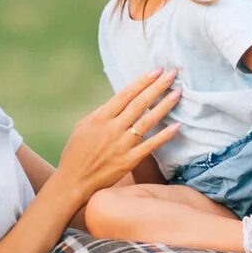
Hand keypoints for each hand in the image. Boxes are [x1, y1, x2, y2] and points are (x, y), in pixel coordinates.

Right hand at [59, 71, 181, 201]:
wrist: (73, 181)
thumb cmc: (76, 152)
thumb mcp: (83, 126)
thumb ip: (102, 113)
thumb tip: (121, 100)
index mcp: (100, 118)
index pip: (125, 95)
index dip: (142, 82)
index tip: (157, 71)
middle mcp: (112, 129)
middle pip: (139, 104)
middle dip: (157, 87)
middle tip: (172, 74)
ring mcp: (121, 145)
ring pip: (147, 121)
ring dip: (164, 106)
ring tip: (178, 93)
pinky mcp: (129, 161)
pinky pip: (150, 146)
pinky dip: (164, 135)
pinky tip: (177, 126)